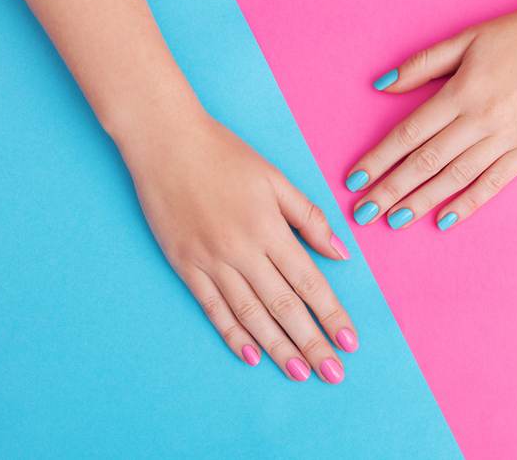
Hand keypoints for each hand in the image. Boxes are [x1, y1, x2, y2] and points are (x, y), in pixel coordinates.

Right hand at [118, 112, 356, 383]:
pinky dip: (231, 333)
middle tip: (333, 373)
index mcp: (270, 228)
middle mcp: (243, 251)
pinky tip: (249, 355)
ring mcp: (211, 261)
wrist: (166, 142)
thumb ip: (309, 217)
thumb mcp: (275, 178)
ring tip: (299, 372)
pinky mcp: (185, 266)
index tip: (350, 342)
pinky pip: (212, 307)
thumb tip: (341, 253)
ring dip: (277, 347)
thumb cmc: (225, 154)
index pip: (310, 283)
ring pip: (250, 314)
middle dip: (312, 343)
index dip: (332, 315)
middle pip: (285, 306)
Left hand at [347, 2, 516, 230]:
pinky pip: (493, 184)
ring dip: (420, 202)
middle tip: (364, 213)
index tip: (354, 180)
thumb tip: (382, 85)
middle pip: (424, 162)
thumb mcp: (467, 38)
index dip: (377, 159)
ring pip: (454, 178)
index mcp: (459, 92)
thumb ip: (422, 65)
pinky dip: (468, 204)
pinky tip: (444, 221)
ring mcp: (506, 138)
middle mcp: (479, 120)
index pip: (407, 134)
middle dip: (390, 190)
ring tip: (393, 221)